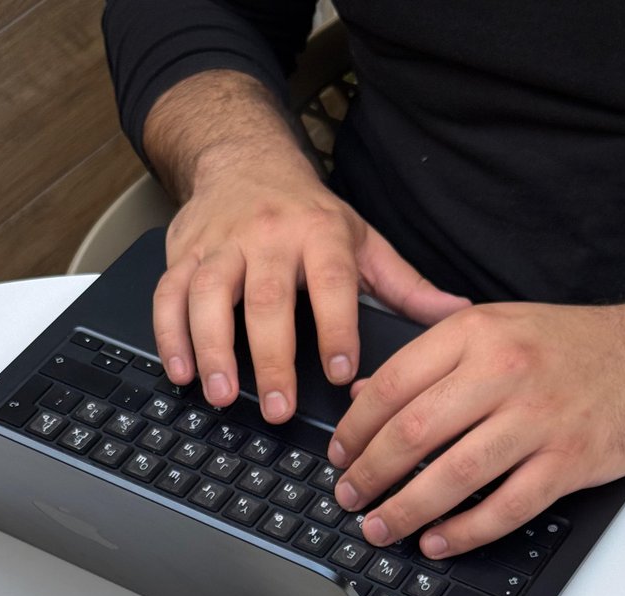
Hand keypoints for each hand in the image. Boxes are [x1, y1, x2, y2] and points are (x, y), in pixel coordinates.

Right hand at [154, 152, 469, 422]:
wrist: (242, 156)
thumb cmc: (306, 211)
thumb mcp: (361, 238)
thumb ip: (403, 285)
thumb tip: (455, 314)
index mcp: (319, 233)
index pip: (331, 282)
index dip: (336, 328)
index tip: (340, 373)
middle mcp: (267, 236)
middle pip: (266, 299)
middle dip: (270, 358)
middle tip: (278, 408)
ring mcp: (220, 244)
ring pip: (209, 295)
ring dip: (212, 348)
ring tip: (220, 394)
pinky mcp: (183, 253)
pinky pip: (169, 295)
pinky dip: (170, 335)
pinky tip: (181, 372)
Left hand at [329, 301, 624, 555]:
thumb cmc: (568, 347)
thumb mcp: (493, 328)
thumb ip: (428, 359)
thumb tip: (362, 396)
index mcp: (476, 334)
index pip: (392, 384)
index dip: (354, 429)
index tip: (338, 455)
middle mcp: (505, 372)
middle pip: (413, 433)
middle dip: (369, 474)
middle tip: (348, 498)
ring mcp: (538, 419)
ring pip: (453, 476)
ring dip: (406, 509)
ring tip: (380, 527)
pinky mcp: (567, 462)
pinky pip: (505, 508)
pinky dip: (465, 532)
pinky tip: (438, 543)